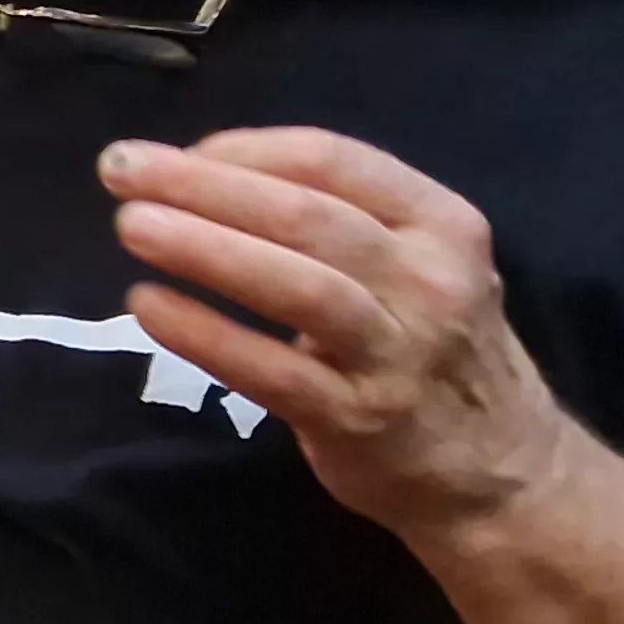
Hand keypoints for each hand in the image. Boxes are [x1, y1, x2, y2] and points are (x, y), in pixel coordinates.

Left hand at [103, 130, 579, 541]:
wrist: (504, 473)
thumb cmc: (431, 347)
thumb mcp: (416, 263)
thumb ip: (333, 216)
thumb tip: (198, 172)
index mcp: (442, 223)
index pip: (333, 161)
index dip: (245, 150)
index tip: (174, 154)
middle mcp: (430, 281)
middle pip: (307, 217)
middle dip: (206, 186)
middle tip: (119, 170)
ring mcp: (399, 354)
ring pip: (298, 287)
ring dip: (206, 248)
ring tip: (131, 225)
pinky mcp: (360, 418)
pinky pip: (272, 371)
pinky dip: (206, 334)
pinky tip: (148, 305)